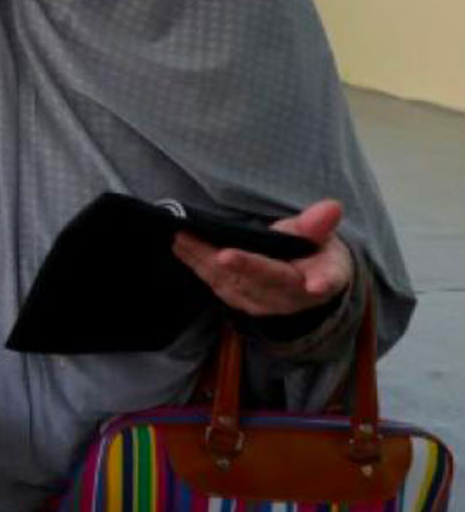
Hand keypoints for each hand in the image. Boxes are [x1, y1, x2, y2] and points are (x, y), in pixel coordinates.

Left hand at [172, 199, 353, 316]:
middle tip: (204, 244)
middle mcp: (286, 299)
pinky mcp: (240, 302)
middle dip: (230, 264)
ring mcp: (260, 304)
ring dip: (202, 260)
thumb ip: (319, 225)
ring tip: (181, 238)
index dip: (306, 279)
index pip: (298, 277)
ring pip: (228, 283)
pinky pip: (216, 284)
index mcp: (316, 281)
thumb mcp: (323, 237)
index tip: (311, 283)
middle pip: (255, 281)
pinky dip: (197, 265)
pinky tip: (181, 247)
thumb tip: (332, 208)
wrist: (309, 279)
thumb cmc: (315, 252)